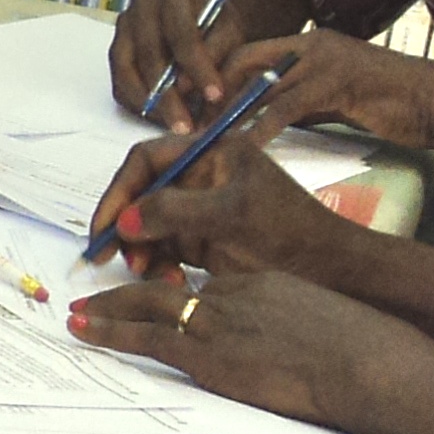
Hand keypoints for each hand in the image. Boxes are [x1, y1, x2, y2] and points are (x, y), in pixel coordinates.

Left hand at [68, 271, 433, 433]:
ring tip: (76, 313)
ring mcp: (219, 321)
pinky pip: (144, 337)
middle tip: (97, 294)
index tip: (163, 299)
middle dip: (130, 292)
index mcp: (267, 285)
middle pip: (172, 290)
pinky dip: (107, 330)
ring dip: (107, 310)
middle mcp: (236, 293)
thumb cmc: (369, 358)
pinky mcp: (207, 353)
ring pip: (148, 307)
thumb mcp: (334, 335)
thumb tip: (311, 363)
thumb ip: (308, 340)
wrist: (369, 364)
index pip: (213, 288)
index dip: (182, 296)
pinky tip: (81, 328)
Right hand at [91, 130, 357, 281]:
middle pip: (143, 194)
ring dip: (143, 251)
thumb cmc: (288, 231)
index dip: (120, 190)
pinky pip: (166, 250)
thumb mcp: (231, 214)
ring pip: (150, 226)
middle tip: (113, 257)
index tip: (105, 225)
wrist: (329, 270)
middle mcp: (202, 176)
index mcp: (212, 152)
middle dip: (127, 226)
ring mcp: (202, 209)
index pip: (148, 160)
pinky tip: (172, 282)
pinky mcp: (204, 241)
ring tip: (152, 274)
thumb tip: (124, 222)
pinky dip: (161, 266)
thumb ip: (174, 211)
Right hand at [110, 0, 222, 129]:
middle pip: (150, 55)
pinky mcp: (117, 50)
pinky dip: (139, 104)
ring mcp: (124, 27)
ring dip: (151, 105)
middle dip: (170, 96)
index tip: (215, 96)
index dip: (199, 68)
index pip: (182, 33)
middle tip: (187, 125)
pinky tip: (161, 118)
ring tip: (175, 126)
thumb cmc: (216, 23)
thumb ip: (216, 52)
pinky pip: (119, 83)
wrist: (198, 15)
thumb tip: (186, 86)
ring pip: (128, 72)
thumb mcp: (230, 31)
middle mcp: (142, 4)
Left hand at [209, 28, 433, 153]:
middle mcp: (311, 45)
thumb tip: (265, 121)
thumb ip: (301, 103)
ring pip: (261, 84)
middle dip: (211, 90)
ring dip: (229, 112)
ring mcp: (324, 60)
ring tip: (203, 138)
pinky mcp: (337, 83)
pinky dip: (262, 127)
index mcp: (308, 44)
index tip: (191, 102)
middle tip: (185, 120)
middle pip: (244, 61)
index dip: (216, 76)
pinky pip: (287, 106)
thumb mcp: (336, 99)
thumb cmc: (391, 103)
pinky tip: (244, 148)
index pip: (248, 53)